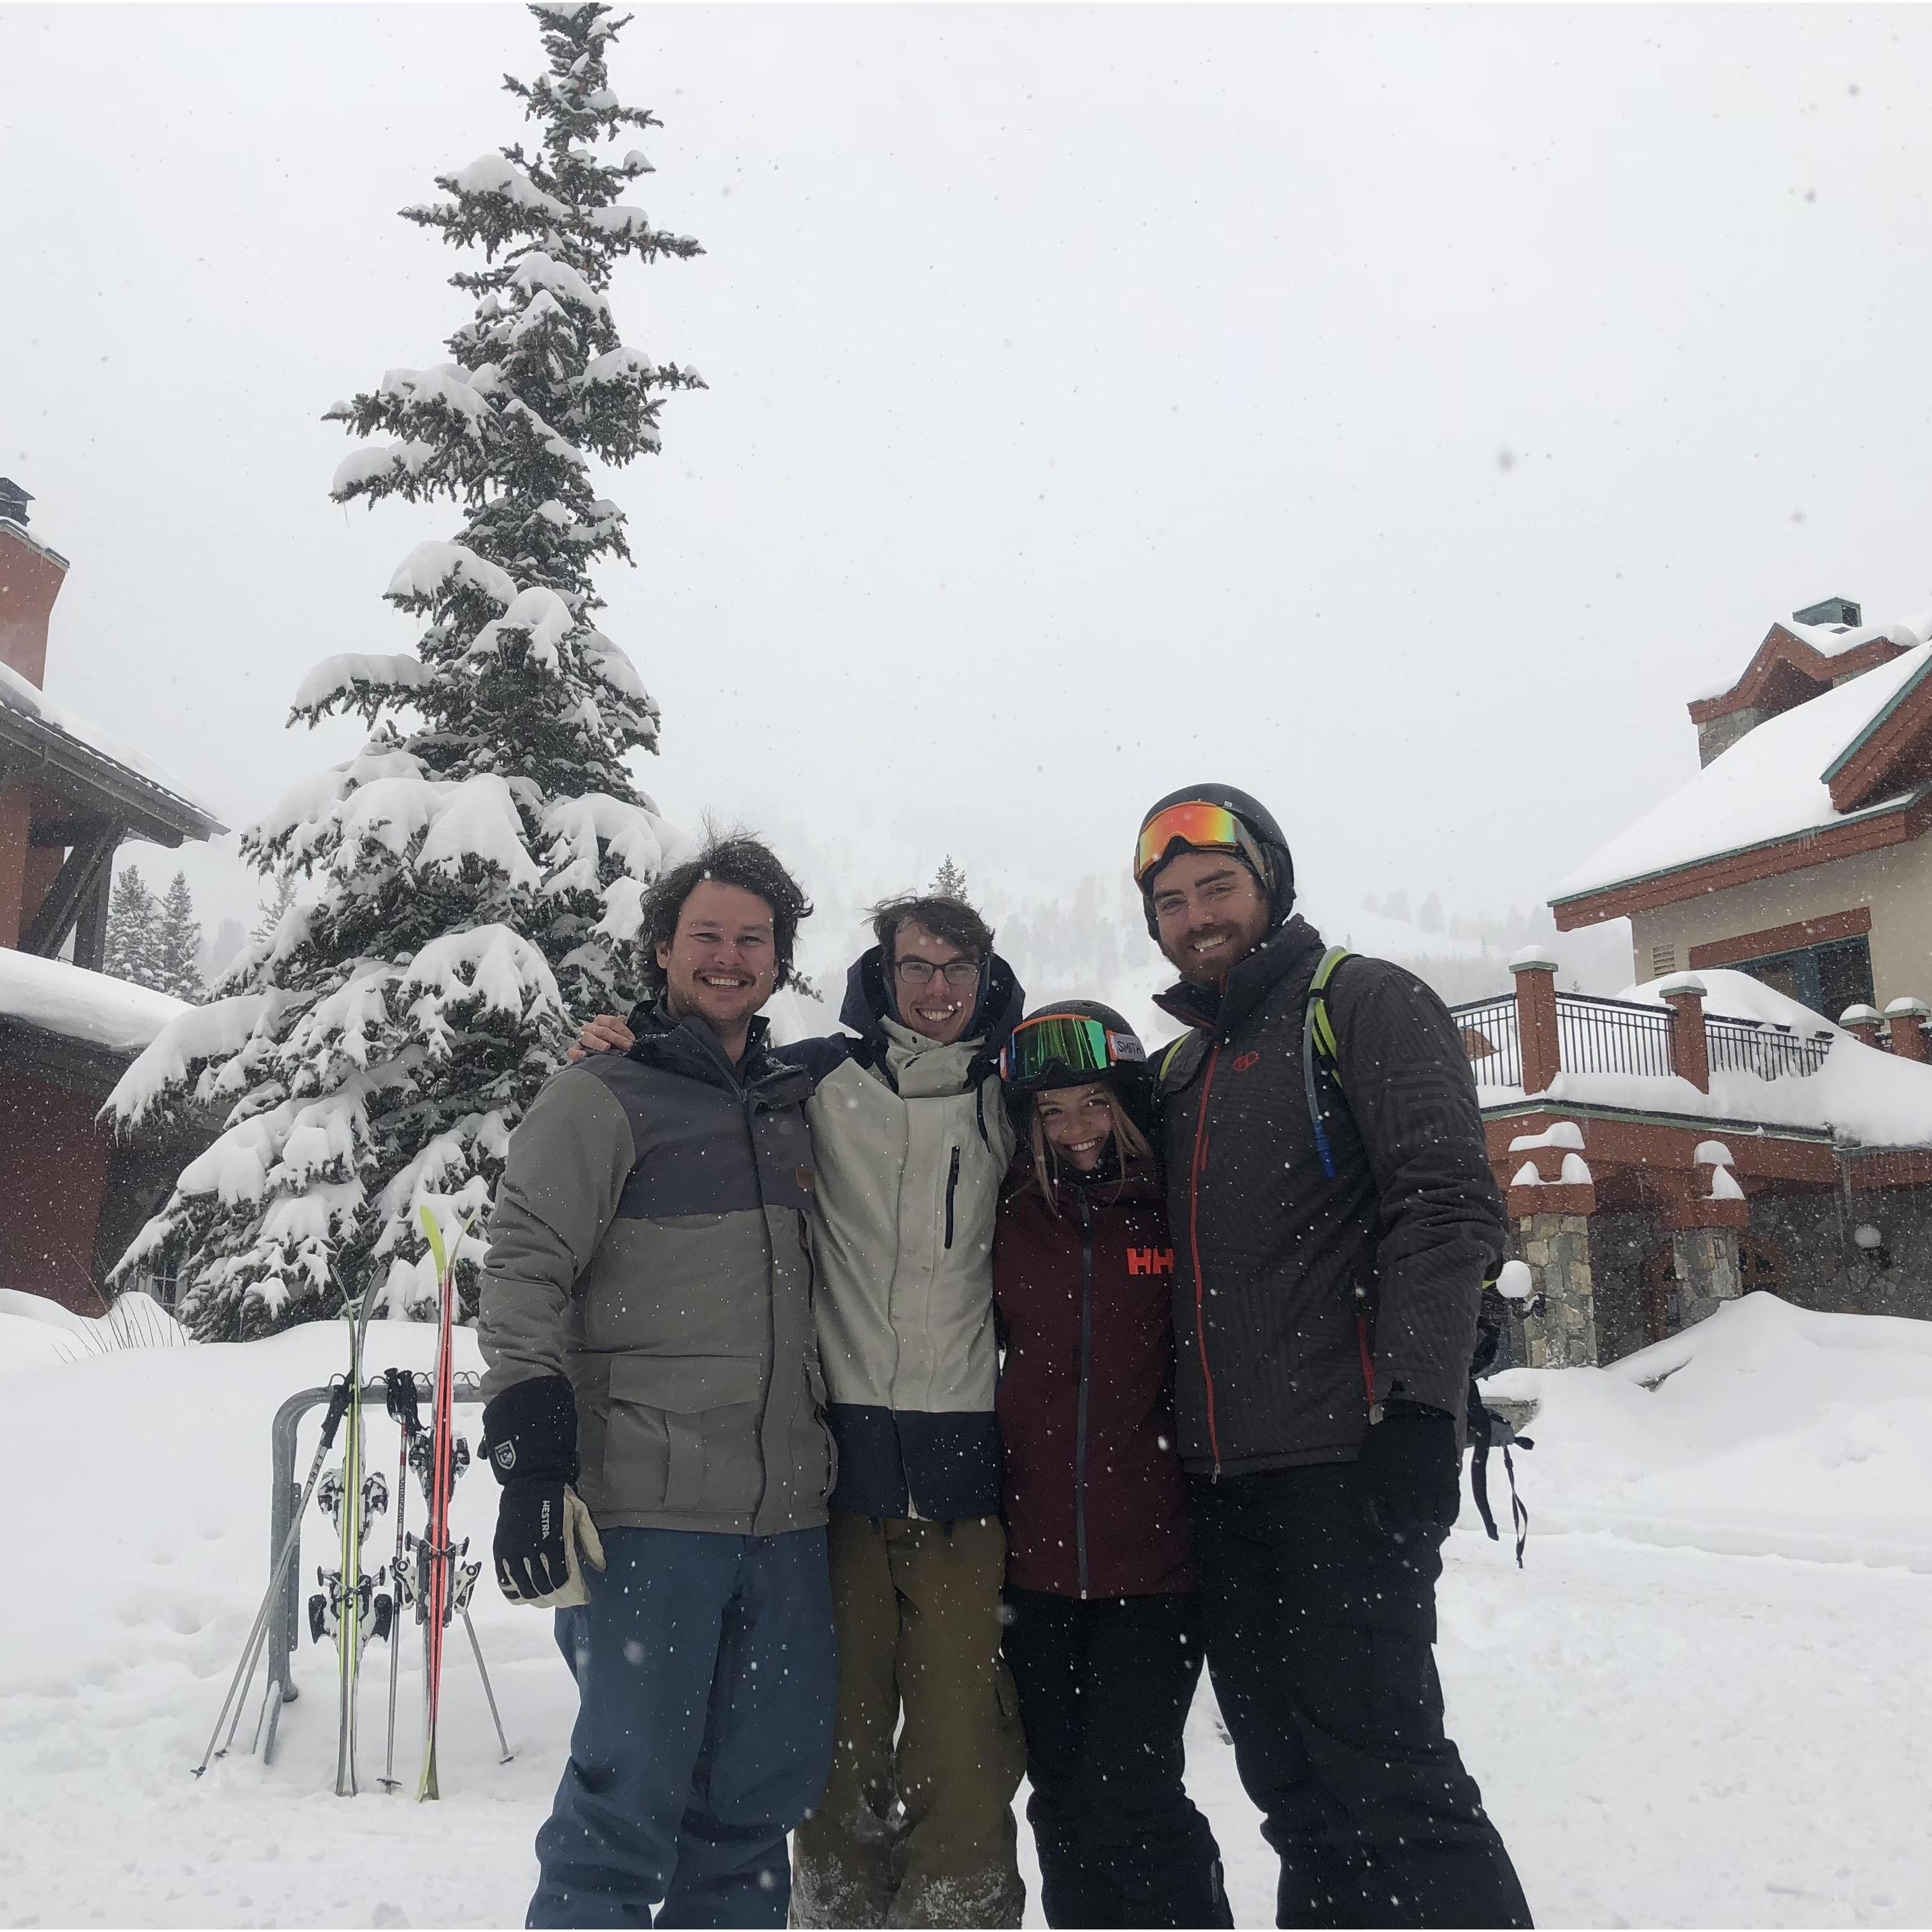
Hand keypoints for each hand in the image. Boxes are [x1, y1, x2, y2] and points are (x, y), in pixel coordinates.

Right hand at [494, 1481, 605, 1606]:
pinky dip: (517, 1595)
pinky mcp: (501, 1554)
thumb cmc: (557, 1498)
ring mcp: (513, 1554)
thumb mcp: (581, 1514)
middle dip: (560, 1600)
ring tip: (551, 1597)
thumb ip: (591, 1542)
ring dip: (541, 1600)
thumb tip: (600, 1567)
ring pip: (527, 1592)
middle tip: (569, 1599)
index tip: (583, 1597)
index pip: (564, 1582)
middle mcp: (531, 1552)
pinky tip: (528, 1593)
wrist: (529, 1481)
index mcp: (554, 1542)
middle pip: (546, 1591)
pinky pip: (506, 1585)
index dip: (575, 1595)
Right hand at [568, 1012, 634, 1062]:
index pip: (612, 1022)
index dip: (623, 1030)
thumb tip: (625, 1019)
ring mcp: (581, 1038)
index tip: (632, 1040)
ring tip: (607, 1048)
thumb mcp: (618, 1033)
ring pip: (588, 1038)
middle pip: (603, 1030)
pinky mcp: (575, 1050)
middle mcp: (590, 1027)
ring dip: (598, 1043)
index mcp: (601, 1021)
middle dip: (617, 1038)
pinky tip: (584, 1055)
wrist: (600, 1054)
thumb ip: (622, 1027)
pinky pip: (572, 1051)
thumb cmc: (612, 1042)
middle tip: (627, 1046)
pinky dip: (577, 1053)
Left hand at [1359, 1401, 1459, 1541]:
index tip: (1392, 1520)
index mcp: (1376, 1483)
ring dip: (1425, 1515)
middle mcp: (1398, 1491)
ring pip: (1424, 1519)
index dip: (1387, 1522)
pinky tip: (1443, 1514)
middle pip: (1405, 1521)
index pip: (1379, 1519)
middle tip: (1412, 1509)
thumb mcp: (1370, 1455)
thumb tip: (1380, 1505)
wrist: (1417, 1408)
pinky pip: (1447, 1514)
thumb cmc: (1389, 1429)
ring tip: (1427, 1506)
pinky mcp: (1446, 1484)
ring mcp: (1424, 1489)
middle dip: (1407, 1518)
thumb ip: (1373, 1481)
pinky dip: (1445, 1517)